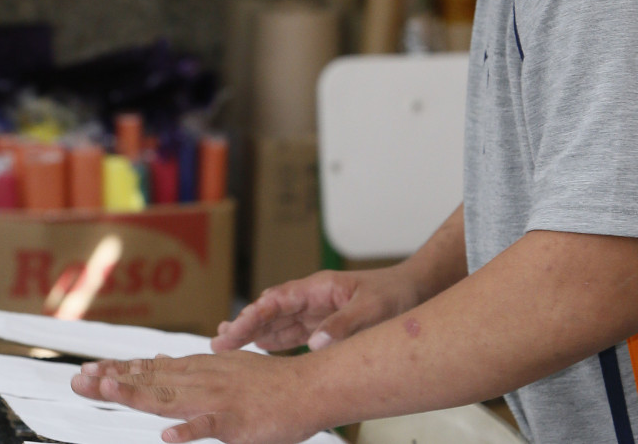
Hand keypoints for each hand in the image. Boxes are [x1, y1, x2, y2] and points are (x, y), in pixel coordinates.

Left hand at [70, 351, 327, 443]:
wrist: (311, 386)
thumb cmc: (271, 382)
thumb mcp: (226, 366)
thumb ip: (191, 366)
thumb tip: (161, 357)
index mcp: (200, 369)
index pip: (152, 369)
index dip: (119, 371)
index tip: (88, 372)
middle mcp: (203, 379)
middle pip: (152, 381)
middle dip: (114, 380)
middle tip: (80, 379)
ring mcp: (219, 398)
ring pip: (171, 397)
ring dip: (138, 393)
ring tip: (107, 389)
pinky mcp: (237, 420)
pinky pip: (209, 426)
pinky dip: (189, 431)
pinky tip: (167, 436)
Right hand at [212, 266, 420, 352]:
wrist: (418, 291)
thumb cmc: (397, 295)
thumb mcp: (373, 310)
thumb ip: (343, 325)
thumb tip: (314, 345)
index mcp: (319, 288)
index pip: (278, 300)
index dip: (254, 314)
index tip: (235, 329)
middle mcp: (312, 298)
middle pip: (270, 311)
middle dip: (244, 325)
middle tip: (219, 343)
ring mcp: (316, 312)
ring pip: (277, 323)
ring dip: (253, 334)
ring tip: (225, 346)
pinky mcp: (323, 326)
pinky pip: (292, 334)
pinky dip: (273, 341)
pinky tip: (257, 350)